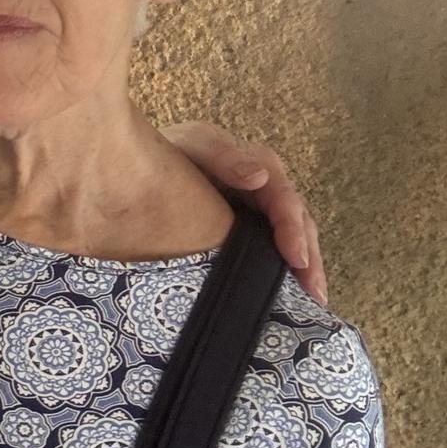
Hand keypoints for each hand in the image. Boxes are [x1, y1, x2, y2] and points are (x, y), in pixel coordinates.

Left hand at [162, 122, 326, 302]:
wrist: (132, 165)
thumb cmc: (163, 153)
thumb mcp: (190, 146)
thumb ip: (222, 157)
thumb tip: (259, 177)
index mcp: (251, 165)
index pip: (283, 196)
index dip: (292, 226)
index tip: (296, 257)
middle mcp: (261, 187)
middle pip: (296, 221)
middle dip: (308, 256)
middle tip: (313, 291)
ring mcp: (254, 209)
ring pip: (290, 237)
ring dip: (304, 269)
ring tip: (313, 301)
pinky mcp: (243, 229)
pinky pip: (269, 249)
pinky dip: (280, 271)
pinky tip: (288, 296)